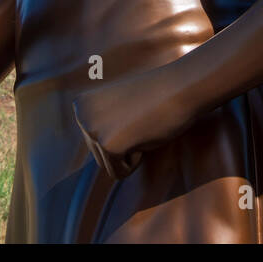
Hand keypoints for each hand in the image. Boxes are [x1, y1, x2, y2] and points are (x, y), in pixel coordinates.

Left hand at [72, 69, 188, 179]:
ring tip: (141, 125)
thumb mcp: (117, 106)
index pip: (94, 143)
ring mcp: (93, 130)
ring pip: (108, 166)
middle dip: (124, 146)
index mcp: (81, 105)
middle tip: (139, 120)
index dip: (120, 133)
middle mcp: (81, 116)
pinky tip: (144, 134)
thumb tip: (98, 145)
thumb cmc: (155, 98)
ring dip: (130, 153)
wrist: (182, 87)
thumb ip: (102, 122)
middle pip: (99, 157)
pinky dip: (137, 161)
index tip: (133, 112)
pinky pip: (119, 173)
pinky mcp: (109, 145)